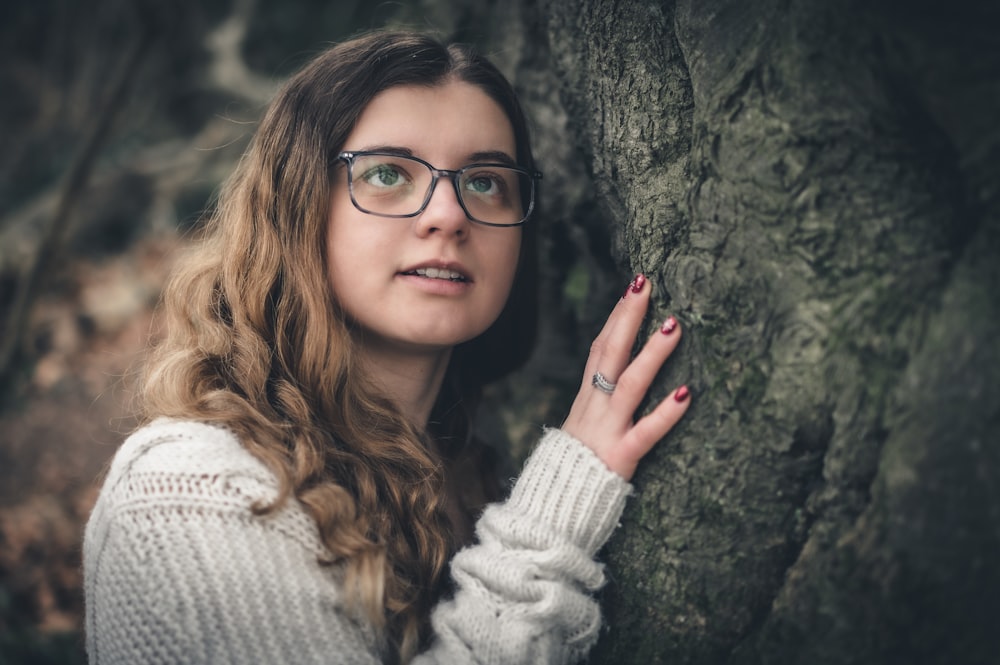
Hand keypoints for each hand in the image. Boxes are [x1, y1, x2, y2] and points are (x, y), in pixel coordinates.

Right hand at [562, 274, 689, 480]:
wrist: (550, 510)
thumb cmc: (570, 474)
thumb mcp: (579, 432)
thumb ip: (596, 409)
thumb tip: (613, 386)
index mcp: (586, 401)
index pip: (600, 350)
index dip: (616, 317)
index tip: (634, 287)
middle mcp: (594, 408)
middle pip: (609, 353)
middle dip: (628, 316)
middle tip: (646, 284)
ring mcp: (606, 431)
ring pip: (629, 384)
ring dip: (652, 353)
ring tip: (674, 325)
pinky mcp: (620, 457)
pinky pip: (645, 433)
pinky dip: (666, 413)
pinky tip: (686, 393)